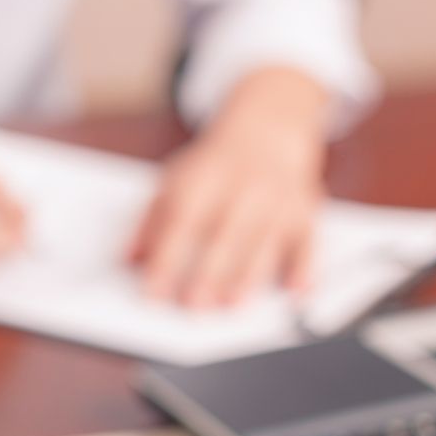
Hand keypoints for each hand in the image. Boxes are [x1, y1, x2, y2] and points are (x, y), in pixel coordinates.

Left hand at [130, 68, 328, 307]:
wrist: (267, 129)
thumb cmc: (214, 166)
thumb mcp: (173, 181)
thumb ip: (149, 222)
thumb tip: (127, 260)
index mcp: (203, 181)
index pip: (180, 224)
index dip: (166, 259)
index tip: (153, 291)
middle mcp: (242, 189)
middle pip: (223, 236)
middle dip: (208, 273)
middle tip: (192, 306)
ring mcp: (276, 201)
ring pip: (264, 244)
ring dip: (248, 277)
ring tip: (231, 305)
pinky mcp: (305, 212)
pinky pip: (308, 243)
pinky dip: (304, 269)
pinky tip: (295, 293)